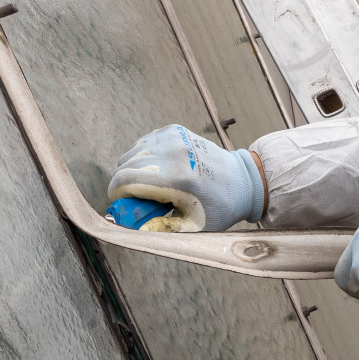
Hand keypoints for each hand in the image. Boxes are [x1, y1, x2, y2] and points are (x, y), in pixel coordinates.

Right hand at [107, 124, 265, 231]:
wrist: (242, 182)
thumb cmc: (217, 208)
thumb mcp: (190, 227)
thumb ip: (157, 229)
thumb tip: (126, 229)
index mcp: (177, 178)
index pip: (125, 180)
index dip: (116, 194)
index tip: (120, 203)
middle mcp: (173, 152)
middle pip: (125, 165)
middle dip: (124, 184)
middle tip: (137, 198)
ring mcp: (174, 138)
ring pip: (132, 152)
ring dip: (132, 169)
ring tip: (150, 184)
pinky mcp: (174, 130)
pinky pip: (144, 143)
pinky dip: (144, 156)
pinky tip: (158, 168)